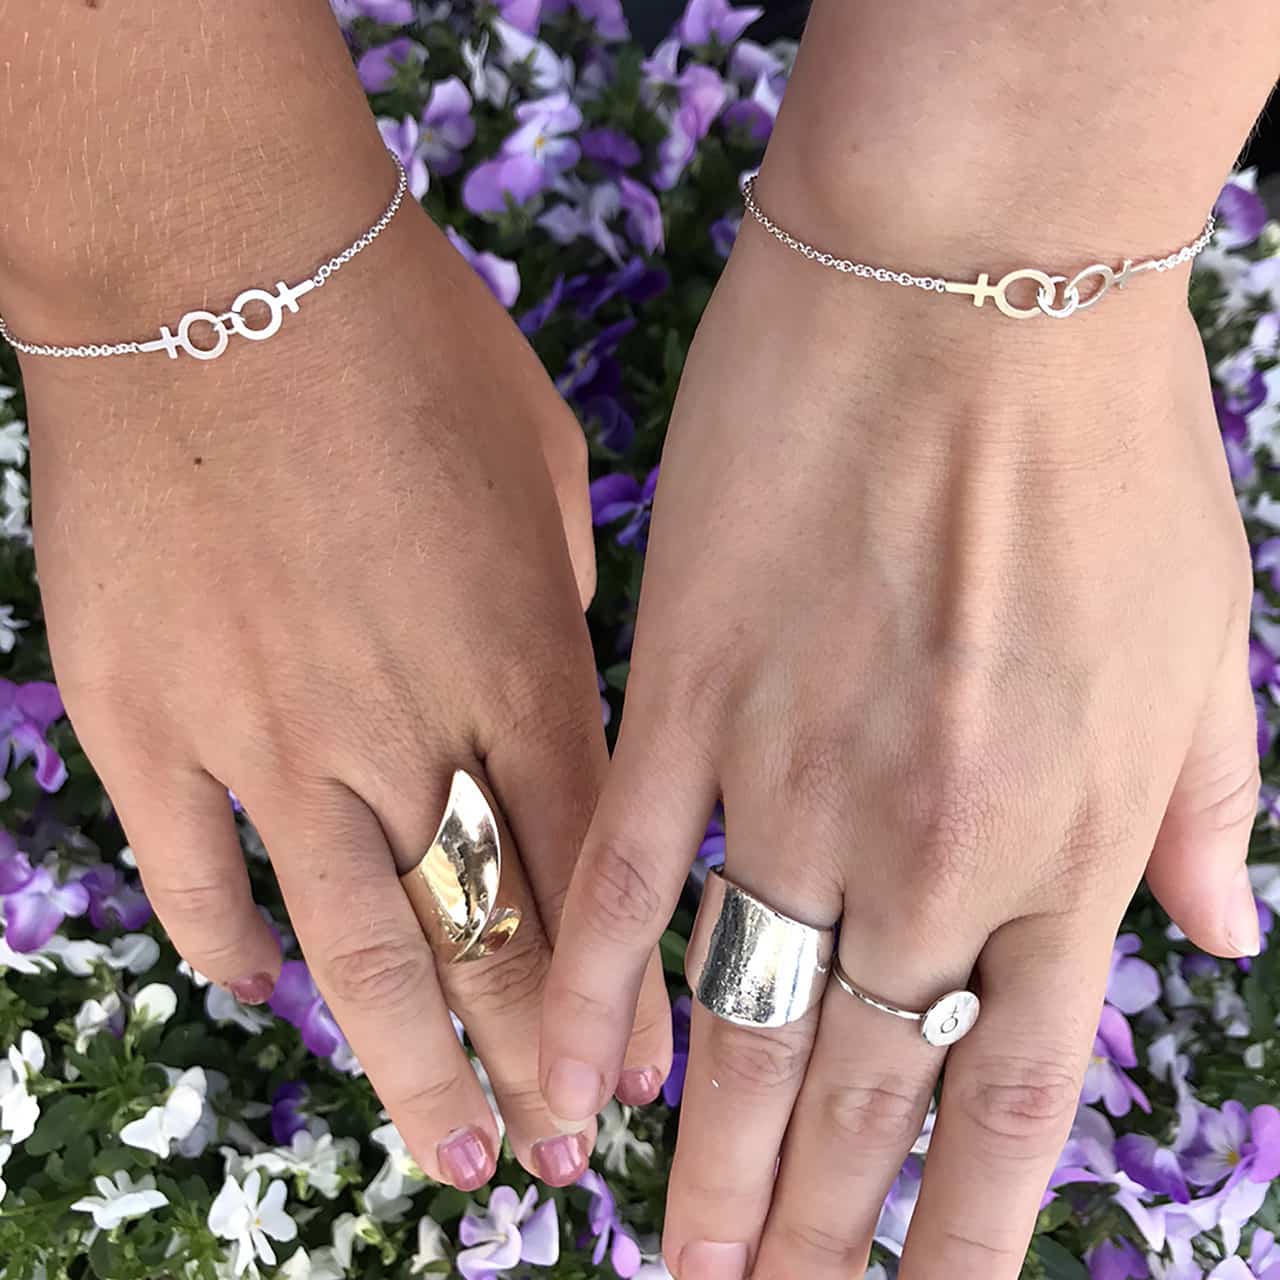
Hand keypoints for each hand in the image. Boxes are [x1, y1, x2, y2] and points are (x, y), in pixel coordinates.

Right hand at [19, 181, 670, 1190]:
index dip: (617, 991)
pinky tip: (264, 996)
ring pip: (347, 944)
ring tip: (442, 1156)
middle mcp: (401, 723)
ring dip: (399, 1064)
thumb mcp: (537, 464)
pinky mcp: (144, 718)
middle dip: (523, 1063)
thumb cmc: (401, 341)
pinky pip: (191, 876)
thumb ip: (559, 606)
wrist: (216, 263)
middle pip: (479, 934)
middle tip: (549, 1164)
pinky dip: (231, 947)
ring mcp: (263, 734)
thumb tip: (568, 694)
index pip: (588, 868)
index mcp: (518, 658)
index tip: (637, 1083)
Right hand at [541, 212, 1259, 1276]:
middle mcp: (934, 843)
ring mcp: (798, 771)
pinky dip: (597, 987)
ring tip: (672, 1263)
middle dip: (813, 1231)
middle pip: (862, 1086)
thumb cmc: (1100, 436)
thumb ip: (1206, 806)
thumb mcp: (1206, 628)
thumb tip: (1225, 937)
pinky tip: (567, 1078)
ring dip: (707, 1161)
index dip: (969, 1227)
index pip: (1014, 1095)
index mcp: (1072, 837)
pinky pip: (632, 874)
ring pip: (741, 1017)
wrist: (969, 271)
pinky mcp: (689, 686)